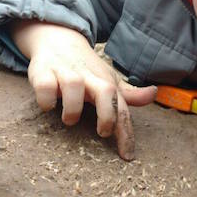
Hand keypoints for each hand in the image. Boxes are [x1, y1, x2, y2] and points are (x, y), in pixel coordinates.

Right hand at [10, 20, 156, 159]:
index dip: (126, 133)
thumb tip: (153, 94)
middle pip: (106, 91)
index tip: (128, 156)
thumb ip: (129, 93)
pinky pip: (45, 86)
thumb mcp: (108, 79)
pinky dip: (46, 99)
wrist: (58, 39)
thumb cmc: (86, 67)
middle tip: (102, 133)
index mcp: (106, 83)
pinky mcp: (43, 72)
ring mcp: (66, 73)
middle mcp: (88, 77)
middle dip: (107, 115)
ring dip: (73, 108)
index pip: (121, 108)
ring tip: (69, 120)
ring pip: (73, 86)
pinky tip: (48, 106)